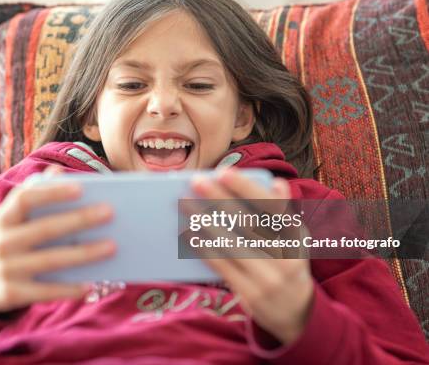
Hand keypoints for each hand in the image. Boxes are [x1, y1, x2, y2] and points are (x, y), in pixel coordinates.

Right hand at [0, 165, 115, 312]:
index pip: (25, 199)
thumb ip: (35, 194)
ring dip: (83, 253)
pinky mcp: (12, 294)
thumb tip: (56, 170)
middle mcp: (2, 242)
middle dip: (79, 220)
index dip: (51, 192)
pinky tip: (91, 282)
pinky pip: (46, 291)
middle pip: (45, 229)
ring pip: (50, 260)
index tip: (80, 188)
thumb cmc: (8, 242)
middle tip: (109, 213)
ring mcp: (6, 269)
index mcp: (4, 218)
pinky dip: (69, 288)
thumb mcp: (13, 219)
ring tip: (112, 246)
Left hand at [190, 167, 313, 344]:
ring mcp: (269, 279)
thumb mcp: (294, 239)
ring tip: (186, 205)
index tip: (224, 172)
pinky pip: (223, 267)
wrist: (297, 313)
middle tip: (196, 182)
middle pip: (247, 223)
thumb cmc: (287, 264)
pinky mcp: (251, 295)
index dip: (247, 189)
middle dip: (219, 199)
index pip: (271, 207)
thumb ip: (283, 213)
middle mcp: (286, 258)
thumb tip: (276, 183)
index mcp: (296, 237)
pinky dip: (205, 249)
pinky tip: (190, 234)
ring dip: (206, 222)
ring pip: (232, 244)